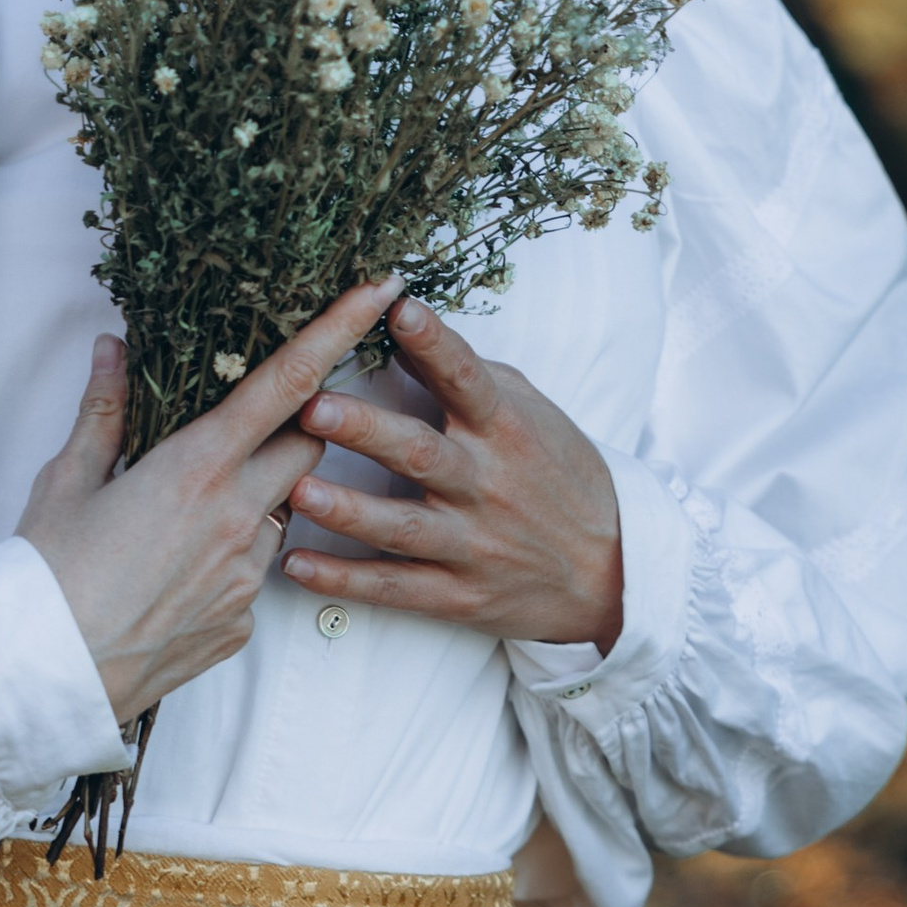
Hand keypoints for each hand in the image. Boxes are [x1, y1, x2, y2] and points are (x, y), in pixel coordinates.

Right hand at [19, 281, 402, 727]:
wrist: (43, 680)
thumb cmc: (45, 574)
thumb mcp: (66, 479)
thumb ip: (104, 410)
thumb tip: (114, 349)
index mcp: (196, 468)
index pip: (287, 384)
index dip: (338, 331)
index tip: (379, 290)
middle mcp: (236, 517)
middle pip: (308, 450)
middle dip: (301, 429)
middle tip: (259, 423)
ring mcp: (246, 576)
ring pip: (281, 515)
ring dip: (256, 500)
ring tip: (186, 516)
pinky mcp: (242, 625)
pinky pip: (256, 574)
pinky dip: (232, 559)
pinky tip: (177, 572)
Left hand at [281, 294, 624, 652]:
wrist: (611, 573)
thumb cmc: (558, 476)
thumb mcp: (531, 414)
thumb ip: (469, 376)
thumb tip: (403, 328)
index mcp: (507, 430)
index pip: (468, 379)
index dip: (435, 344)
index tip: (399, 309)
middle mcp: (487, 485)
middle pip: (422, 454)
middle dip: (366, 431)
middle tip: (313, 407)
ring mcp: (473, 545)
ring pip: (403, 527)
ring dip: (348, 510)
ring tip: (298, 488)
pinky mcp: (459, 596)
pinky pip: (395, 589)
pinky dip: (344, 581)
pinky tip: (296, 565)